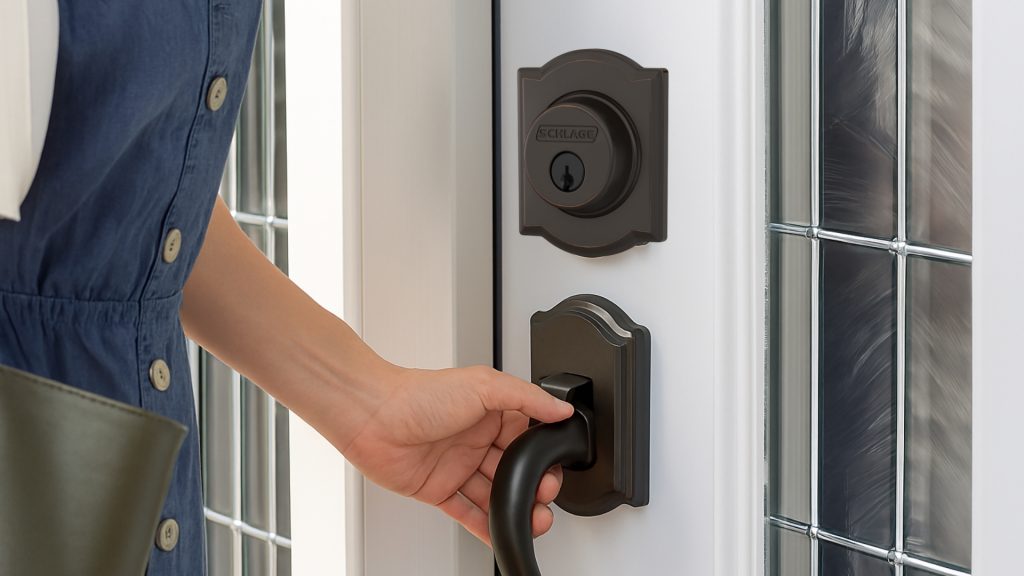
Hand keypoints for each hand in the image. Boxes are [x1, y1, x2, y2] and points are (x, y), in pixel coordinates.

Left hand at [341, 365, 574, 544]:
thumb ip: (527, 398)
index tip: (553, 469)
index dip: (542, 456)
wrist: (371, 416)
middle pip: (514, 470)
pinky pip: (466, 511)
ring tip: (532, 520)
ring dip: (514, 508)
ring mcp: (456, 465)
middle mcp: (474, 438)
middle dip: (533, 487)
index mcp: (489, 412)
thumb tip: (561, 409)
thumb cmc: (419, 394)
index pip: (527, 438)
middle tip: (543, 497)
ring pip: (495, 494)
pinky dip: (485, 526)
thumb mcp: (484, 385)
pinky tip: (501, 532)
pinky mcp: (437, 489)